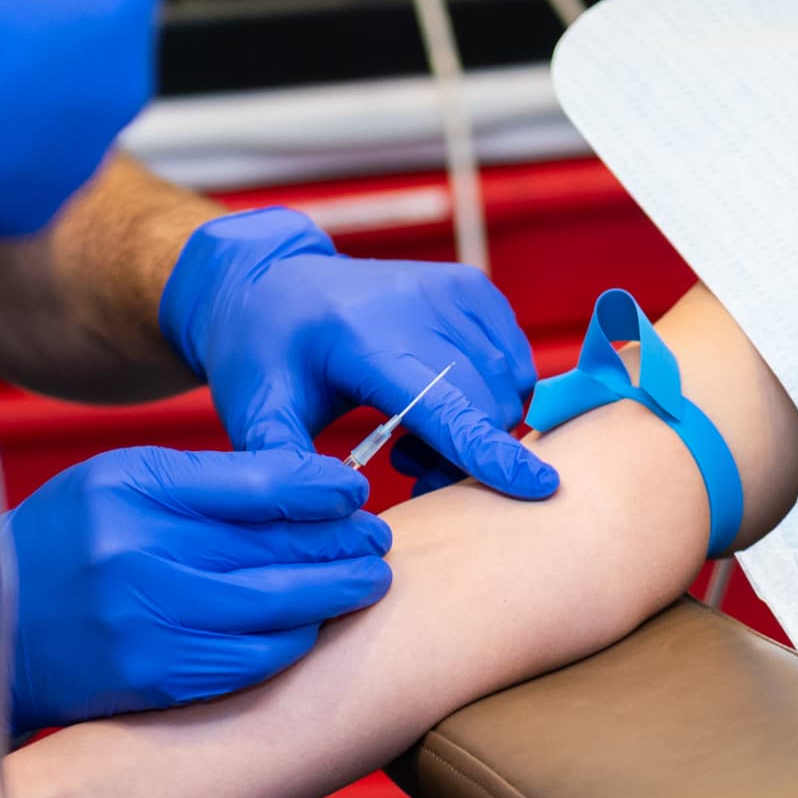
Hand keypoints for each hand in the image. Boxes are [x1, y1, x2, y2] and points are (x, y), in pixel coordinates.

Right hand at [0, 445, 391, 735]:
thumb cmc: (62, 544)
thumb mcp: (114, 483)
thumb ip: (200, 482)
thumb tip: (306, 484)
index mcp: (131, 489)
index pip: (256, 484)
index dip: (321, 488)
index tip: (356, 491)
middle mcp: (137, 553)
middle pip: (275, 549)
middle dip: (341, 545)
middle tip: (378, 541)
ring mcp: (145, 622)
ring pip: (275, 611)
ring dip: (333, 597)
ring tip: (366, 582)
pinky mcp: (152, 678)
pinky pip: (249, 662)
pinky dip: (292, 643)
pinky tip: (312, 626)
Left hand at [159, 208, 558, 498]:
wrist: (273, 282)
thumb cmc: (262, 354)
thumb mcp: (255, 411)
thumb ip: (288, 465)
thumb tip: (340, 515)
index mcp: (364, 336)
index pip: (445, 403)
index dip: (490, 452)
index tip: (541, 487)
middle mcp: (418, 302)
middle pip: (485, 404)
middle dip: (467, 456)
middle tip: (410, 468)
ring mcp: (453, 289)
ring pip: (509, 386)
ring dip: (480, 427)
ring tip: (413, 435)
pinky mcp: (473, 287)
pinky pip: (514, 361)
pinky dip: (492, 396)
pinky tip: (439, 401)